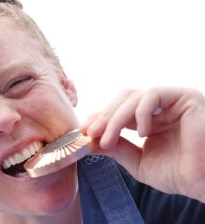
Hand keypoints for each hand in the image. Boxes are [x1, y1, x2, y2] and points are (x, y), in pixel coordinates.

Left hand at [80, 87, 204, 202]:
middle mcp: (157, 109)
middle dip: (103, 116)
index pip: (117, 110)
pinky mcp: (184, 97)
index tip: (83, 132)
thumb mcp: (137, 161)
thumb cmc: (178, 173)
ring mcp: (170, 101)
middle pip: (121, 100)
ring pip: (133, 97)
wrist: (204, 182)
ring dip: (115, 117)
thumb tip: (89, 141)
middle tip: (90, 133)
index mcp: (147, 121)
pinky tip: (142, 133)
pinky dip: (141, 112)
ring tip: (107, 139)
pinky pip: (153, 94)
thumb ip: (115, 148)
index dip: (99, 118)